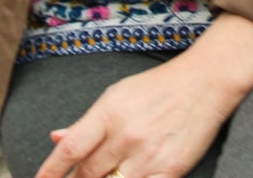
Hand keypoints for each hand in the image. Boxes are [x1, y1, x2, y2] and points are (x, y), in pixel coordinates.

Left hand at [34, 14, 252, 177]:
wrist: (204, 83)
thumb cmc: (158, 87)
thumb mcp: (118, 95)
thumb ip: (87, 122)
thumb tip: (56, 138)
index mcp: (109, 111)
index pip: (70, 149)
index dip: (49, 171)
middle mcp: (125, 135)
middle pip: (87, 173)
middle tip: (80, 176)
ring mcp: (147, 156)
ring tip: (104, 174)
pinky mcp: (169, 172)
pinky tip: (127, 177)